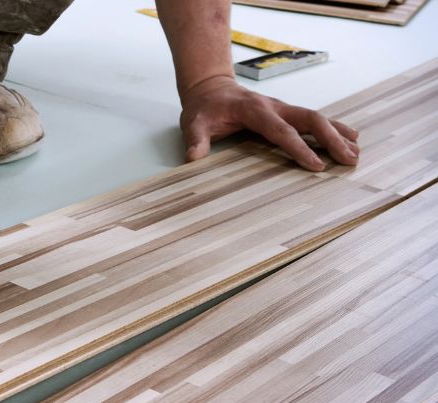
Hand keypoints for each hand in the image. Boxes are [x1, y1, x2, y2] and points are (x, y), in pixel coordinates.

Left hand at [179, 75, 359, 170]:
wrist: (209, 88)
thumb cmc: (204, 108)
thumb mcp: (194, 123)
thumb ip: (195, 140)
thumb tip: (193, 158)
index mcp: (255, 110)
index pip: (281, 131)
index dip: (299, 148)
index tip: (316, 166)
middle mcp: (275, 106)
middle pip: (310, 119)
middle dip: (331, 139)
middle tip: (349, 160)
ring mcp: (283, 108)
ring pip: (317, 118)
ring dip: (338, 134)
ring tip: (357, 153)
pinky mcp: (286, 112)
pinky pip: (313, 119)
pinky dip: (333, 129)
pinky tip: (350, 139)